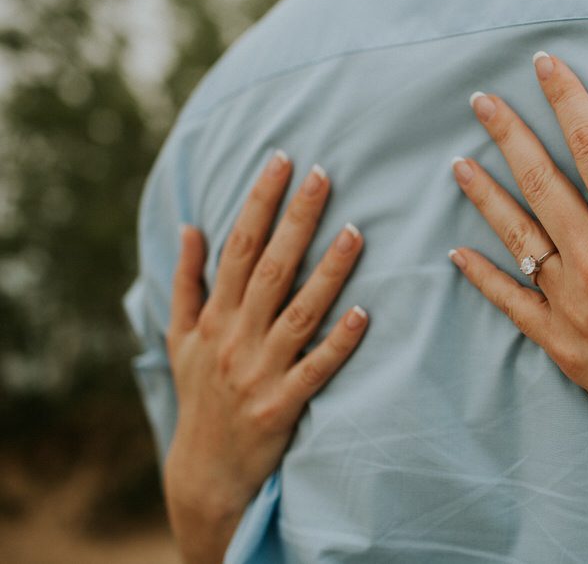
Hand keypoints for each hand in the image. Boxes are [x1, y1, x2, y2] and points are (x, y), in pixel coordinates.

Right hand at [164, 151, 367, 562]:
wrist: (205, 471)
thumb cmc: (199, 395)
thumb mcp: (180, 339)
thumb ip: (186, 282)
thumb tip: (189, 227)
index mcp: (215, 316)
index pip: (238, 246)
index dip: (259, 202)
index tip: (282, 159)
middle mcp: (235, 337)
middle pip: (269, 267)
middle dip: (296, 219)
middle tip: (323, 174)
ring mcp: (260, 371)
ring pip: (298, 312)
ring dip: (327, 271)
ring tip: (356, 231)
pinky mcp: (282, 405)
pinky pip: (316, 369)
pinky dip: (338, 342)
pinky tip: (364, 314)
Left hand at [449, 54, 587, 560]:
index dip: (568, 99)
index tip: (541, 66)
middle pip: (541, 184)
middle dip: (508, 136)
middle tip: (479, 102)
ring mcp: (574, 310)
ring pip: (517, 240)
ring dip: (485, 198)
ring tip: (456, 165)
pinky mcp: (567, 351)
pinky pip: (512, 306)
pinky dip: (484, 279)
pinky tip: (458, 256)